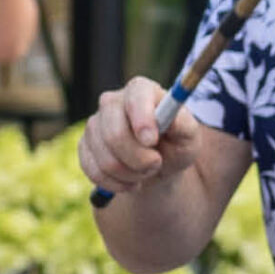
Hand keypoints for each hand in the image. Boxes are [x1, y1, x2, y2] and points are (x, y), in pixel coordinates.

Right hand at [79, 77, 202, 197]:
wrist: (160, 164)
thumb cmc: (177, 144)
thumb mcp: (190, 136)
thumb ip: (184, 124)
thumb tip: (173, 117)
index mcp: (141, 90)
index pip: (135, 97)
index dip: (142, 120)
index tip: (151, 141)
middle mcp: (112, 102)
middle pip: (115, 133)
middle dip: (140, 158)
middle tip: (157, 163)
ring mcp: (94, 124)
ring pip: (106, 158)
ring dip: (132, 174)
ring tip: (147, 171)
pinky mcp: (84, 146)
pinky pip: (94, 171)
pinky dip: (117, 183)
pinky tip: (131, 181)